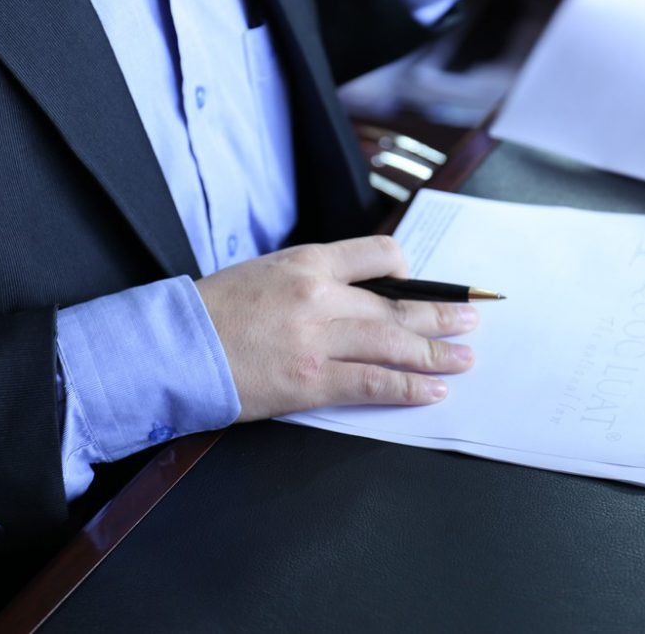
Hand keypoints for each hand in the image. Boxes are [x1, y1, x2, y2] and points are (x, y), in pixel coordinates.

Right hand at [195, 235, 478, 421]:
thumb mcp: (266, 272)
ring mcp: (318, 340)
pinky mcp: (311, 382)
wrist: (174, 346)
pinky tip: (433, 389)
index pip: (379, 255)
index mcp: (308, 262)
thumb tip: (356, 293)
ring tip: (464, 357)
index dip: (407, 270)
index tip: (420, 282)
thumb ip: (313, 279)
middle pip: (397, 303)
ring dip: (436, 351)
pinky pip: (373, 384)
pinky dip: (408, 387)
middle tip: (470, 319)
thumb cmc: (214, 310)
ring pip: (394, 343)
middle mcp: (320, 296)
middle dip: (440, 313)